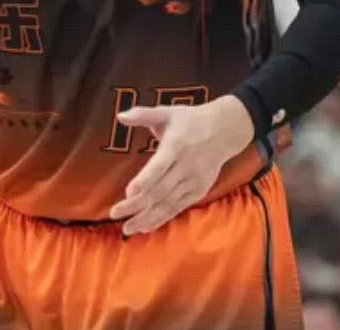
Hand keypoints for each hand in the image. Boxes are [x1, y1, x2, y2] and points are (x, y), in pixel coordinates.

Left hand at [108, 96, 252, 235]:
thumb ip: (142, 114)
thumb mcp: (167, 112)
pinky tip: (145, 226)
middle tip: (115, 214)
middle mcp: (186, 166)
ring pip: (168, 202)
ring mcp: (194, 181)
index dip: (145, 180)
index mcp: (177, 145)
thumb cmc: (189, 120)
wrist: (225, 131)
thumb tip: (120, 115)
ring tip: (127, 228)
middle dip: (137, 204)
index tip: (128, 192)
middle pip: (160, 189)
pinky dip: (162, 218)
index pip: (160, 166)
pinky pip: (178, 207)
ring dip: (147, 216)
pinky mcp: (199, 191)